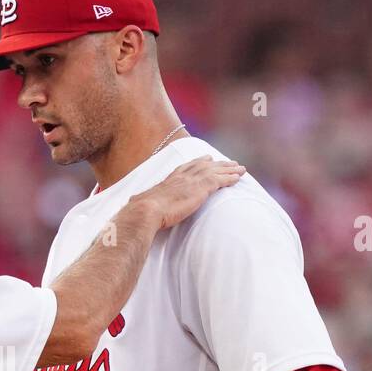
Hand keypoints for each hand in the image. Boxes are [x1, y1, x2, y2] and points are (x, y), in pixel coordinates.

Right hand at [127, 155, 244, 230]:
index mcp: (170, 179)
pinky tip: (239, 177)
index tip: (206, 159)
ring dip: (229, 169)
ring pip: (216, 170)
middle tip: (229, 162)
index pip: (187, 166)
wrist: (146, 211)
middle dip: (218, 163)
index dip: (198, 162)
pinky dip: (231, 177)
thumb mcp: (140, 203)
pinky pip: (221, 180)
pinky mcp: (202, 187)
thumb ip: (140, 202)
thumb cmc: (141, 211)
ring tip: (240, 168)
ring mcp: (193, 180)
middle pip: (204, 165)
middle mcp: (182, 176)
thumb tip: (131, 205)